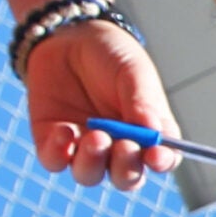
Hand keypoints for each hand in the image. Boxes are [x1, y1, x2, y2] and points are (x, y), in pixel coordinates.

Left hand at [21, 19, 180, 190]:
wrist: (67, 39)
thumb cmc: (110, 56)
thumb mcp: (133, 72)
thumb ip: (143, 102)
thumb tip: (154, 133)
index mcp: (148, 133)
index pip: (162, 159)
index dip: (162, 162)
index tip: (157, 156)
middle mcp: (119, 146)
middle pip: (126, 178)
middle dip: (126, 168)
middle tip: (123, 146)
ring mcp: (85, 147)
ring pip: (89, 175)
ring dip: (93, 162)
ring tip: (95, 136)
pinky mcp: (53, 143)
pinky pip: (55, 162)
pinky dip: (59, 153)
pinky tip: (64, 131)